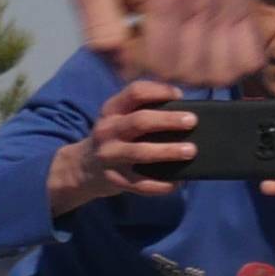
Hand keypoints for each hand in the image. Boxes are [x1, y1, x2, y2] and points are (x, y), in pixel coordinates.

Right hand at [47, 80, 194, 212]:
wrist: (82, 167)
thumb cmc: (113, 138)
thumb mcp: (117, 118)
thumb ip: (141, 111)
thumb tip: (184, 112)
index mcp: (111, 110)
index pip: (135, 92)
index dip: (159, 91)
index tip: (179, 95)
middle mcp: (108, 130)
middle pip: (140, 121)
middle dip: (168, 120)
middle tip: (192, 121)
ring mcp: (109, 156)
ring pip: (141, 153)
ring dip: (168, 151)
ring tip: (191, 150)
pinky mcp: (114, 179)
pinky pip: (140, 184)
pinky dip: (161, 184)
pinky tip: (177, 182)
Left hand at [74, 0, 255, 87]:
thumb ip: (100, 32)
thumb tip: (123, 71)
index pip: (162, 65)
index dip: (140, 69)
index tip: (129, 49)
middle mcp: (204, 3)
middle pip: (193, 73)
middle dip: (166, 74)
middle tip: (150, 51)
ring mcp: (229, 4)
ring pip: (225, 72)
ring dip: (199, 76)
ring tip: (178, 56)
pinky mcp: (242, 5)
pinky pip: (250, 57)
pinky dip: (232, 68)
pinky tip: (207, 56)